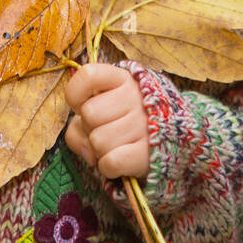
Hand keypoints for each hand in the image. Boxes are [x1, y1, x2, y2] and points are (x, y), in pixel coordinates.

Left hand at [64, 62, 150, 183]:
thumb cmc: (122, 120)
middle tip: (103, 128)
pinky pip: (111, 162)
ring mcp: (144, 124)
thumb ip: (78, 126)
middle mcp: (135, 96)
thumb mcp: (101, 109)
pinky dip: (108, 167)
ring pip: (97, 142)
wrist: (167, 137)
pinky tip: (118, 158)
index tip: (81, 104)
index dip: (75, 94)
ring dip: (98, 150)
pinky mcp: (147, 153)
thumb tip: (87, 152)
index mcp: (121, 78)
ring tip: (113, 144)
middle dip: (89, 127)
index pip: (87, 76)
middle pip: (89, 114)